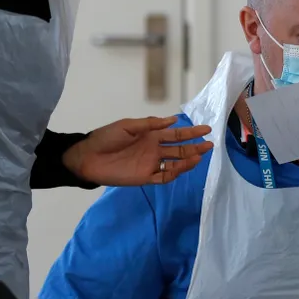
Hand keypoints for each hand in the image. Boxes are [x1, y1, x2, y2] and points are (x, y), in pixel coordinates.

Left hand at [63, 116, 212, 186]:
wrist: (88, 157)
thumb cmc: (106, 137)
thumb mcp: (128, 126)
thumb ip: (150, 124)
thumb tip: (173, 120)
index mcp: (152, 136)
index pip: (176, 134)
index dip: (191, 132)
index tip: (206, 129)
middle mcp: (155, 150)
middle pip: (180, 149)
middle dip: (195, 147)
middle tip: (209, 144)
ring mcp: (151, 164)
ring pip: (175, 164)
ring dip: (188, 160)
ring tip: (199, 156)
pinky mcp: (145, 178)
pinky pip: (164, 177)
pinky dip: (174, 173)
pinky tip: (183, 167)